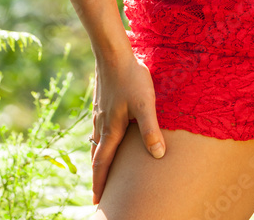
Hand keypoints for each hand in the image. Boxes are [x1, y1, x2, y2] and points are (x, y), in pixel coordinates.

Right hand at [90, 49, 165, 203]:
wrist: (113, 53)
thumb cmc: (131, 78)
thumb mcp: (145, 104)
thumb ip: (150, 130)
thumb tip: (158, 155)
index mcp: (111, 129)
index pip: (103, 163)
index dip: (101, 183)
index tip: (98, 201)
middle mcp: (102, 124)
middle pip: (97, 156)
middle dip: (97, 175)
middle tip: (98, 192)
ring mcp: (99, 112)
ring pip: (96, 141)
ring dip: (98, 158)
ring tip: (100, 168)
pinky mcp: (101, 101)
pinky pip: (97, 128)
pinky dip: (98, 141)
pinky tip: (103, 135)